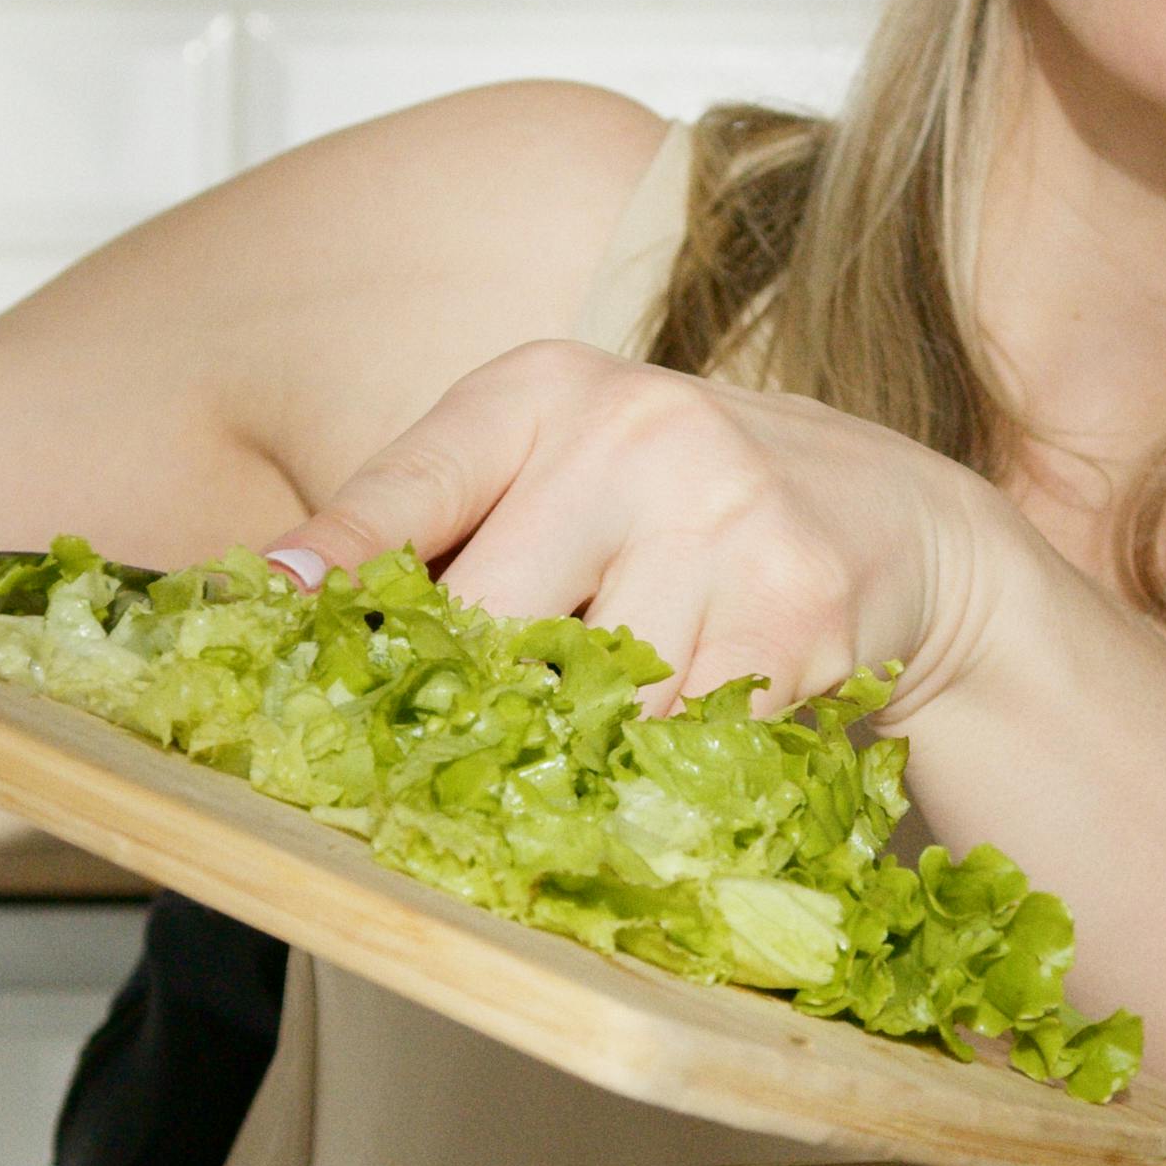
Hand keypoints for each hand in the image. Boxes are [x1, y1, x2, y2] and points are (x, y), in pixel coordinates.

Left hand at [258, 343, 1019, 715]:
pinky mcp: (797, 608)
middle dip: (474, 702)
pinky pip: (685, 741)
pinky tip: (685, 751)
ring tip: (607, 741)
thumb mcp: (560, 475)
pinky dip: (669, 774)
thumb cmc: (682, 509)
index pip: (412, 482)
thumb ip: (447, 533)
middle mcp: (632, 432)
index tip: (272, 606)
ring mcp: (723, 514)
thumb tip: (291, 618)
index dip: (337, 555)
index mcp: (544, 391)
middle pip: (489, 624)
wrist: (892, 517)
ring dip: (583, 750)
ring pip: (589, 702)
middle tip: (466, 753)